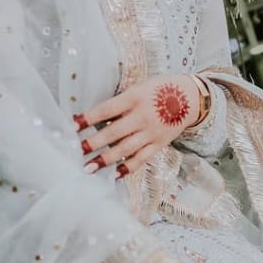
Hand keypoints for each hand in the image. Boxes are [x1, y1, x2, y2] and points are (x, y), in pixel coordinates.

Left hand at [74, 74, 202, 178]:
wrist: (191, 96)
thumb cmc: (158, 89)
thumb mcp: (138, 88)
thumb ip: (120, 102)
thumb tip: (94, 118)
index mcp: (135, 97)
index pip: (107, 109)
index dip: (89, 118)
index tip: (72, 125)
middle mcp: (143, 116)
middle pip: (115, 132)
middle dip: (94, 143)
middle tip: (77, 151)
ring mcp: (152, 132)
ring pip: (126, 148)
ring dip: (106, 159)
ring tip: (89, 168)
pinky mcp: (159, 143)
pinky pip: (142, 158)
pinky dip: (129, 167)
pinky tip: (115, 174)